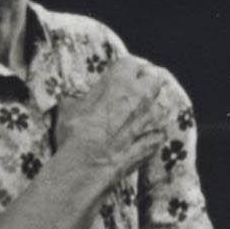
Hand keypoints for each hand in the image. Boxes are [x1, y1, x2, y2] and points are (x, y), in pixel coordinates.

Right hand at [53, 51, 187, 177]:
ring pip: (161, 106)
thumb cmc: (75, 133)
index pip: (130, 62)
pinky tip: (141, 140)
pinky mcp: (155, 141)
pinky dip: (152, 135)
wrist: (86, 166)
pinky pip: (159, 133)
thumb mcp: (68, 108)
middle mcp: (141, 96)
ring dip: (151, 110)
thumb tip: (76, 99)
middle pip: (155, 78)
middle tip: (134, 92)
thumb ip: (79, 99)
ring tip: (138, 118)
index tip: (119, 77)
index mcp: (119, 81)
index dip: (124, 70)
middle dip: (147, 83)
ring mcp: (151, 119)